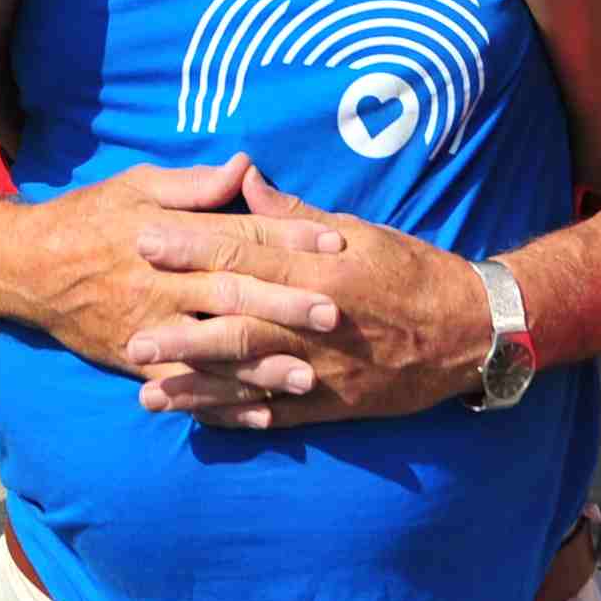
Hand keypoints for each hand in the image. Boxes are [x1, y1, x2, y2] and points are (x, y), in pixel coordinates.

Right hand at [1, 156, 346, 380]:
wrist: (28, 267)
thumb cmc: (89, 217)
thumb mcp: (137, 185)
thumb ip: (194, 185)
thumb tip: (245, 166)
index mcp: (167, 234)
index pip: (237, 234)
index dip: (286, 239)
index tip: (334, 243)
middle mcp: (161, 283)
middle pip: (232, 294)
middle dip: (284, 305)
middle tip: (333, 314)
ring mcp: (148, 326)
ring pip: (212, 349)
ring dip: (260, 365)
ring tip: (308, 377)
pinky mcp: (135, 360)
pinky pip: (184, 386)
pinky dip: (220, 402)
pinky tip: (260, 414)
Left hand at [119, 169, 492, 429]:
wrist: (469, 330)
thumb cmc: (410, 269)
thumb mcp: (356, 229)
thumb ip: (293, 214)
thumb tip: (242, 180)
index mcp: (321, 268)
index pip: (245, 253)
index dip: (192, 248)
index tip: (144, 242)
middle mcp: (317, 320)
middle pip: (238, 324)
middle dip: (182, 333)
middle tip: (130, 335)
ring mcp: (323, 367)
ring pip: (250, 378)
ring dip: (197, 387)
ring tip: (147, 393)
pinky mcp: (333, 403)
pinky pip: (277, 413)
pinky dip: (237, 418)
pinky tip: (199, 420)